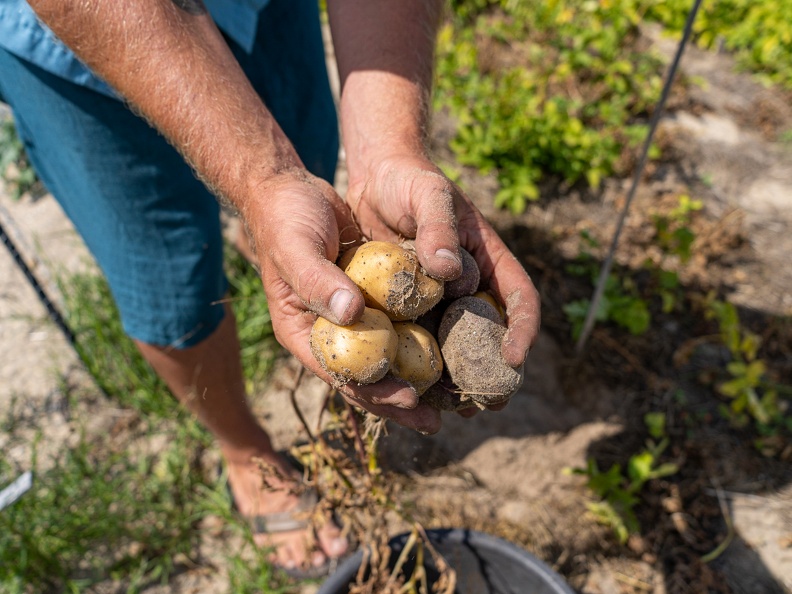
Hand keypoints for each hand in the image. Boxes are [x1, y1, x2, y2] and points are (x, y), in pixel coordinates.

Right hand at [242, 168, 443, 433]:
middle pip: (365, 377)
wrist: (290, 190)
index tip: (410, 398)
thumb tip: (352, 313)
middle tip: (436, 420)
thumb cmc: (285, 219)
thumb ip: (318, 282)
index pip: (340, 373)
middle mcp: (326, 331)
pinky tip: (448, 348)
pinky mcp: (369, 297)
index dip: (374, 391)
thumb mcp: (296, 248)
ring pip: (384, 356)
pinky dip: (417, 336)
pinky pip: (395, 323)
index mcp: (302, 331)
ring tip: (449, 398)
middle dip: (399, 400)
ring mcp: (349, 317)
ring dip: (413, 376)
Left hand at [347, 154, 541, 410]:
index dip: (522, 329)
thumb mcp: (428, 195)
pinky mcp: (408, 307)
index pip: (519, 298)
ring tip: (451, 410)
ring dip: (455, 379)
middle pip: (489, 334)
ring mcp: (438, 299)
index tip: (515, 358)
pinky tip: (410, 390)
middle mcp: (469, 285)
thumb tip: (449, 270)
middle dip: (491, 371)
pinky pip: (418, 340)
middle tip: (487, 404)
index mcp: (489, 260)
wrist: (374, 179)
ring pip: (454, 345)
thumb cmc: (409, 180)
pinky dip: (418, 366)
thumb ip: (438, 227)